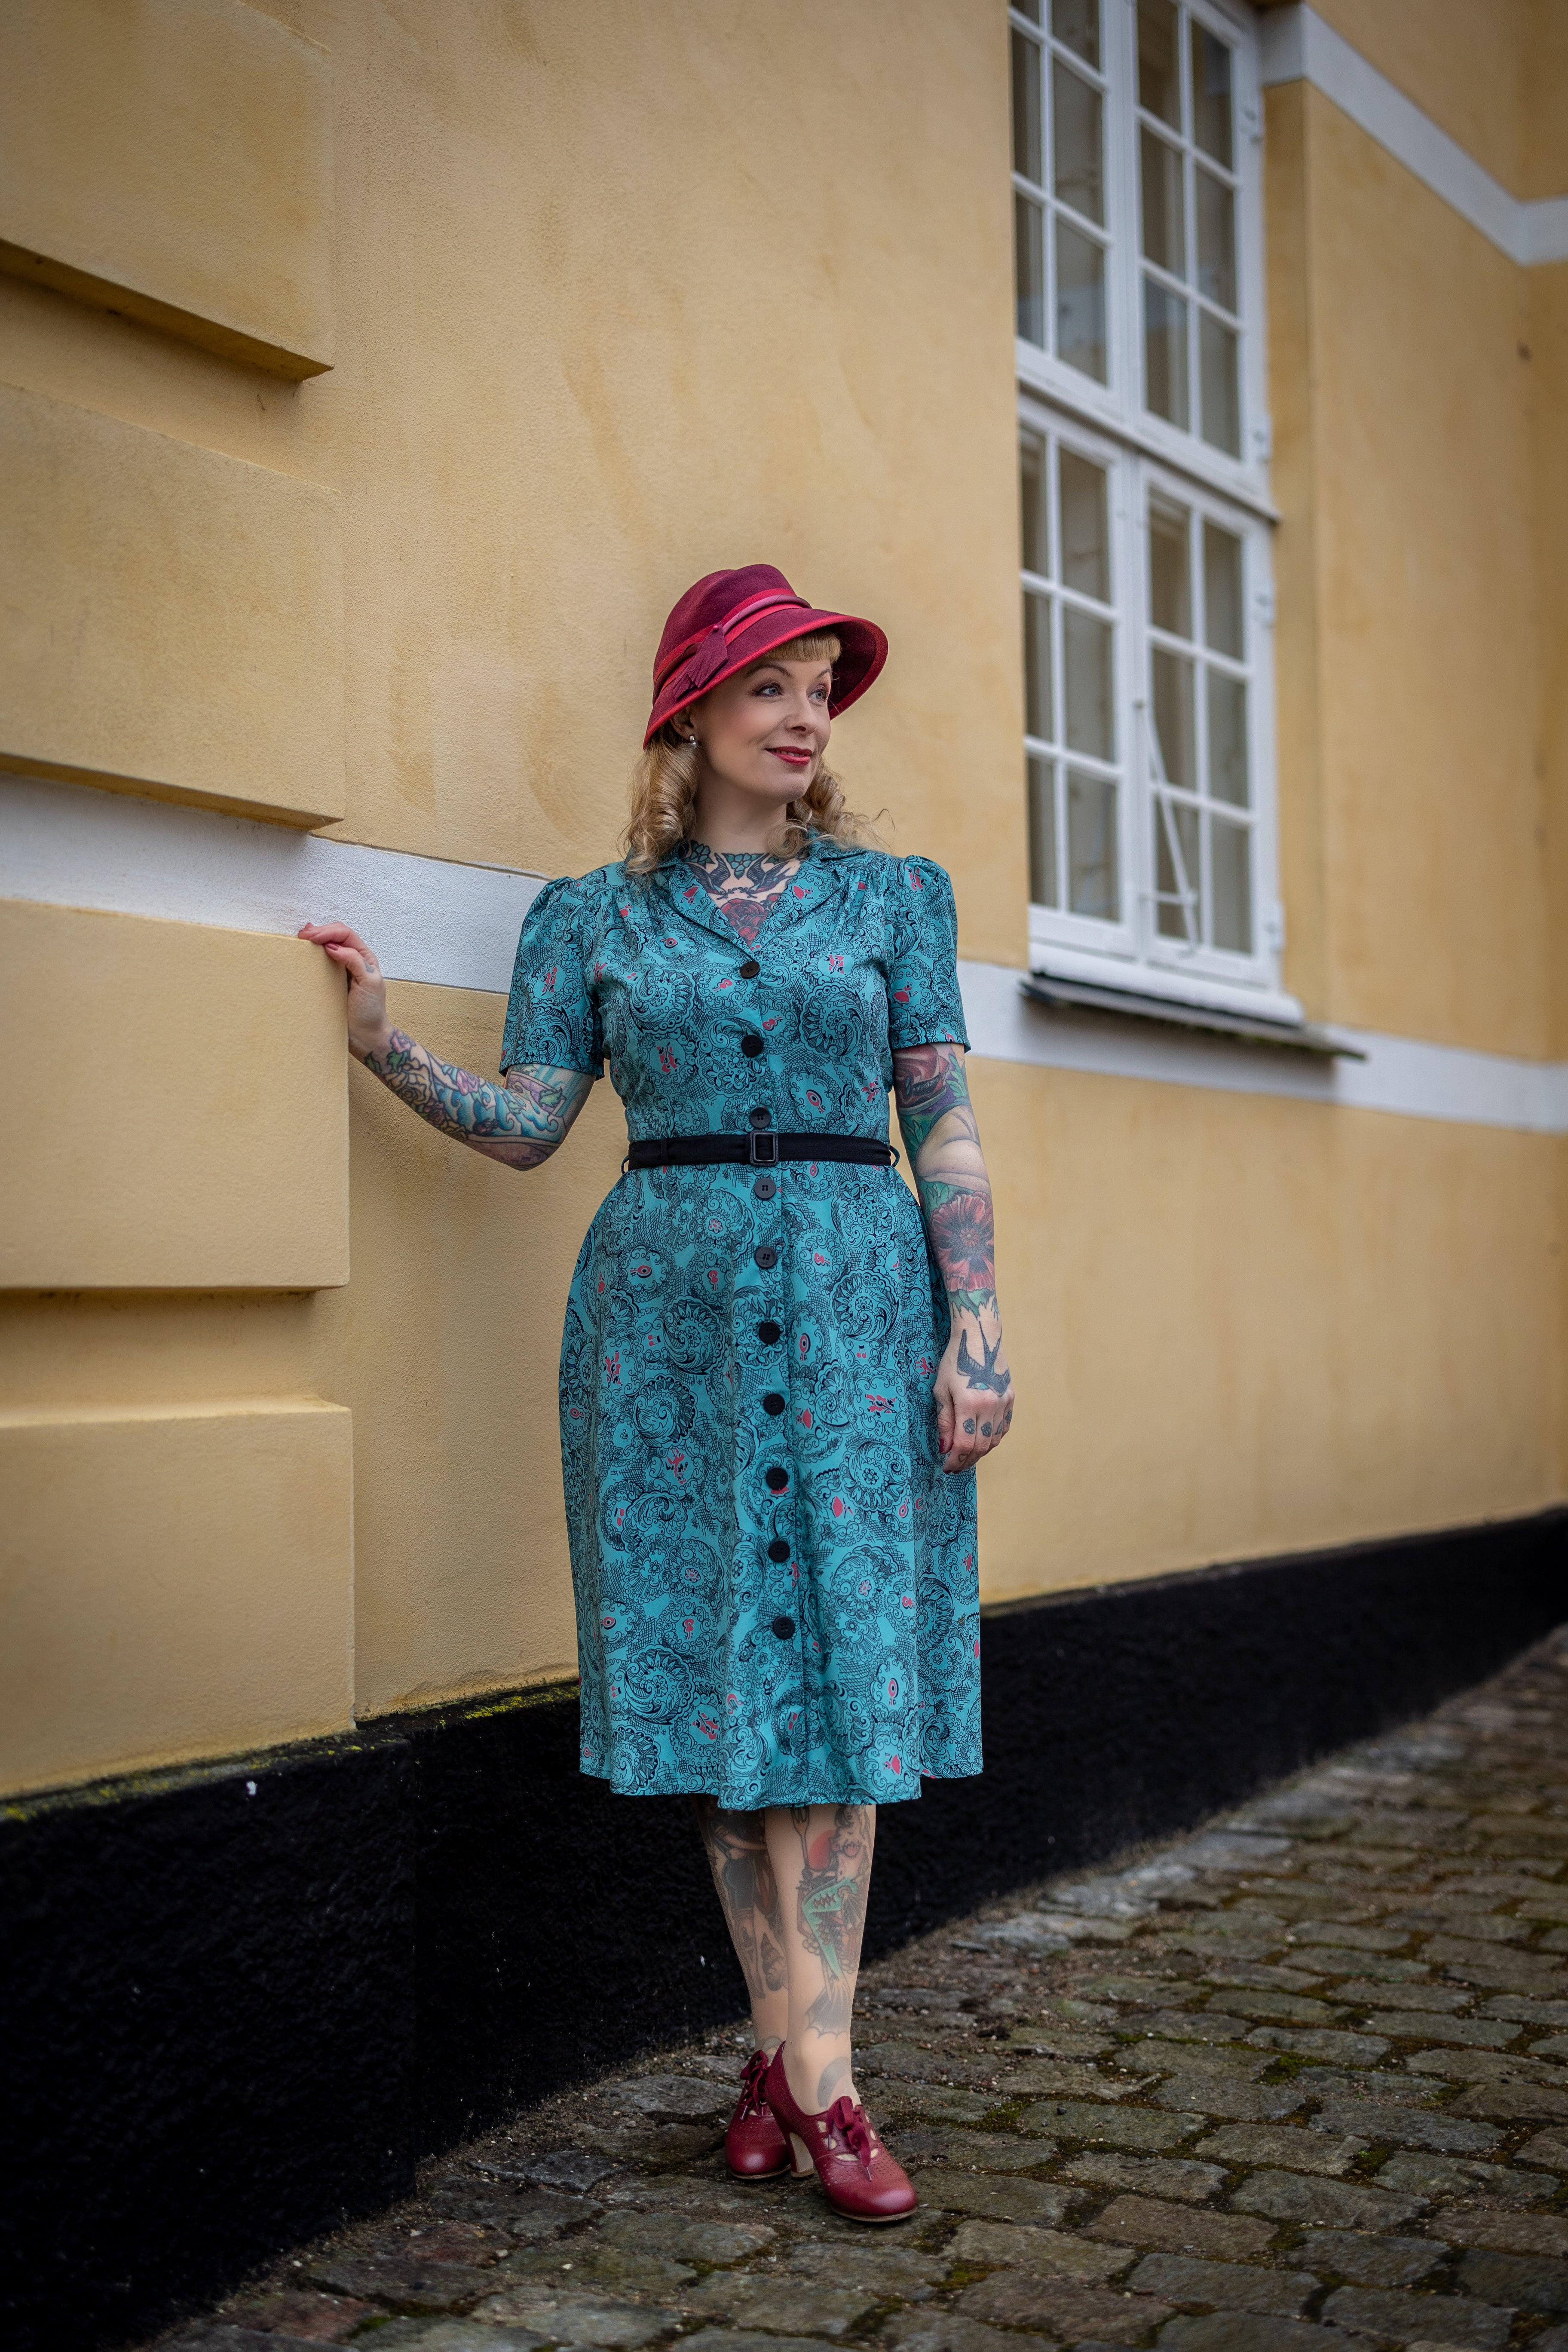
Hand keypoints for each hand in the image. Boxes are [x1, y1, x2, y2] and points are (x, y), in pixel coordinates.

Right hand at [297, 921, 391, 1060]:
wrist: (366, 1037)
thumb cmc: (371, 1012)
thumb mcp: (370, 983)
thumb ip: (355, 961)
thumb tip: (332, 947)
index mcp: (364, 958)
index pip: (345, 935)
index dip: (328, 932)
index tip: (311, 937)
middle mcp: (352, 960)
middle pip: (335, 936)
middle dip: (319, 932)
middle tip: (302, 936)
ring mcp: (340, 971)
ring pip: (326, 947)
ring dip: (314, 941)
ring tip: (300, 940)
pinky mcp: (329, 982)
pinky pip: (320, 964)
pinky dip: (311, 956)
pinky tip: (302, 953)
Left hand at [934, 1308, 1014, 1473]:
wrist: (979, 1337)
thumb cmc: (954, 1362)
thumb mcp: (941, 1390)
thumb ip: (944, 1421)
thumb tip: (945, 1448)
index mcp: (970, 1403)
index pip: (964, 1444)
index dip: (955, 1460)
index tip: (947, 1467)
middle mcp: (990, 1406)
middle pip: (981, 1446)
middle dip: (967, 1461)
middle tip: (955, 1466)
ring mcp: (1003, 1403)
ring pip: (994, 1440)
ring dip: (980, 1452)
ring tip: (966, 1456)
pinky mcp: (1010, 1399)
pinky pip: (1003, 1428)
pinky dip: (992, 1439)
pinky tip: (981, 1441)